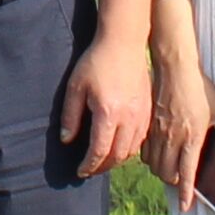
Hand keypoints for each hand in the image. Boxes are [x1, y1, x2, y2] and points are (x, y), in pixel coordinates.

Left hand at [58, 28, 152, 184]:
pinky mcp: (148, 111)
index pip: (99, 151)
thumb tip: (66, 139)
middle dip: (102, 167)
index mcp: (108, 113)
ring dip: (116, 160)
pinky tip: (119, 147)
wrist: (124, 43)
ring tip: (103, 161)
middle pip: (117, 156)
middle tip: (90, 170)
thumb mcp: (75, 87)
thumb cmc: (96, 62)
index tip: (80, 171)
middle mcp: (128, 118)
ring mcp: (141, 115)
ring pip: (131, 150)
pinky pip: (141, 139)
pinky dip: (129, 149)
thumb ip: (70, 115)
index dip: (89, 165)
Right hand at [141, 64, 214, 196]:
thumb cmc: (200, 90)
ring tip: (171, 167)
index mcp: (192, 137)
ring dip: (162, 171)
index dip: (186, 193)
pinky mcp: (147, 126)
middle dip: (174, 182)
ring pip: (153, 165)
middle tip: (181, 179)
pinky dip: (151, 158)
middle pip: (167, 174)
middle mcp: (172, 138)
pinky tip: (159, 152)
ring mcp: (157, 133)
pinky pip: (144, 151)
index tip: (186, 206)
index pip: (187, 174)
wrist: (175, 70)